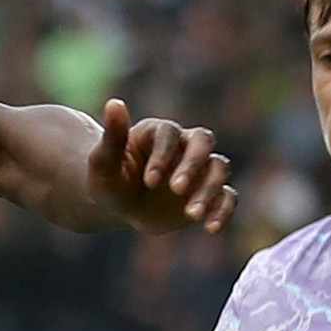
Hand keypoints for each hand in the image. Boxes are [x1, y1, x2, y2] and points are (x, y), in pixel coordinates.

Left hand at [87, 98, 235, 235]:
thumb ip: (112, 135)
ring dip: (210, 189)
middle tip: (176, 190)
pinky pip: (227, 196)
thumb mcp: (103, 163)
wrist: (121, 207)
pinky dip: (224, 210)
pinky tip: (211, 228)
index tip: (149, 182)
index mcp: (158, 132)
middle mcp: (184, 145)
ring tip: (192, 215)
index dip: (163, 155)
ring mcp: (199, 169)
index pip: (169, 134)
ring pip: (219, 167)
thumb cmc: (109, 181)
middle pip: (203, 141)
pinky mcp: (207, 193)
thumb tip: (114, 102)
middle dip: (193, 164)